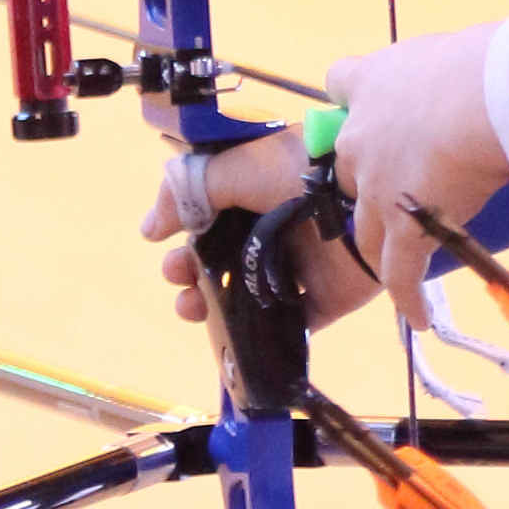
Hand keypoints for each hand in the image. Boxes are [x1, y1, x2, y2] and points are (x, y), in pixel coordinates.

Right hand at [139, 125, 376, 331]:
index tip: (165, 244)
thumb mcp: (232, 167)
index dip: (185, 236)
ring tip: (192, 308)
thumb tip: (150, 231)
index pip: (212, 220)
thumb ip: (186, 192)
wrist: (358, 197)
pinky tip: (235, 341)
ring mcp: (303, 268)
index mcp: (258, 196)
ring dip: (211, 307)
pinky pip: (290, 328)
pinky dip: (261, 339)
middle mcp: (278, 231)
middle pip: (224, 260)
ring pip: (248, 298)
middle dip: (189, 272)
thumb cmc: (294, 173)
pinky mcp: (326, 300)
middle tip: (178, 276)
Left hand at [326, 22, 508, 321]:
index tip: (375, 107)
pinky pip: (399, 273)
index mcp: (371, 84)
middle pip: (349, 167)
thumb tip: (477, 72)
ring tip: (398, 260)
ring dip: (383, 243)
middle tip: (406, 189)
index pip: (341, 82)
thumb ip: (445, 67)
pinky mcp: (404, 228)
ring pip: (368, 227)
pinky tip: (416, 317)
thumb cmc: (481, 62)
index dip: (356, 99)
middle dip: (371, 182)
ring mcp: (378, 188)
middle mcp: (361, 139)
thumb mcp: (454, 48)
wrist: (487, 98)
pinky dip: (407, 297)